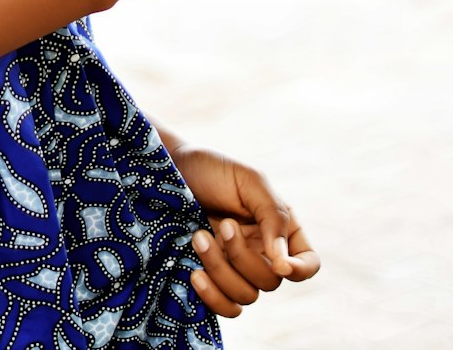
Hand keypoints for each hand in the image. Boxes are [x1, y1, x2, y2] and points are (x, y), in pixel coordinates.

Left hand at [170, 144, 321, 319]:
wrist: (170, 171)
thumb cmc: (212, 170)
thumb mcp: (249, 181)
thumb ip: (273, 216)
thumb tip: (283, 263)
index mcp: (280, 227)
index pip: (308, 262)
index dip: (300, 270)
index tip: (280, 264)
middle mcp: (263, 252)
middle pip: (272, 281)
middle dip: (244, 257)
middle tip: (223, 224)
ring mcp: (237, 268)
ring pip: (247, 295)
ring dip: (221, 269)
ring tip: (199, 236)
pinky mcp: (212, 278)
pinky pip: (226, 308)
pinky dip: (213, 297)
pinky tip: (195, 273)